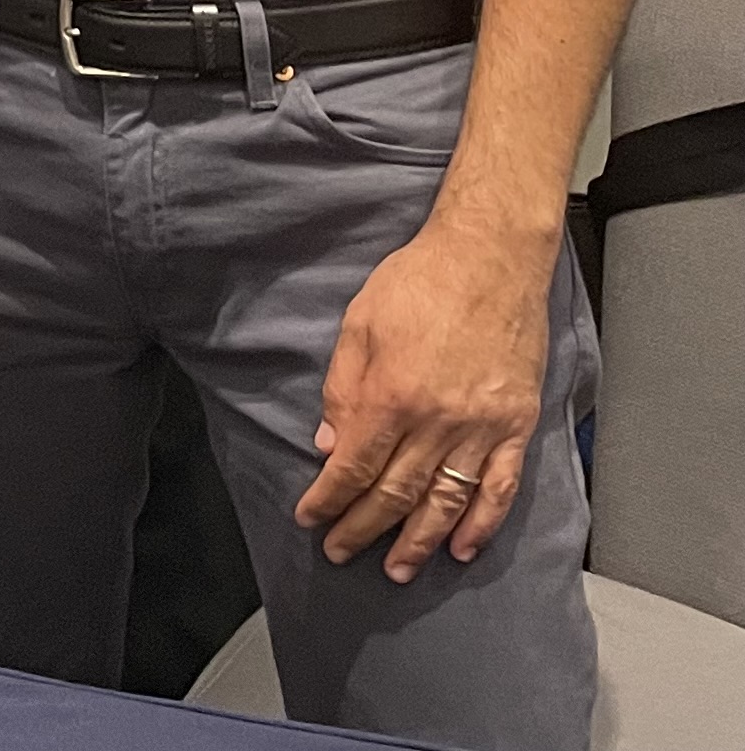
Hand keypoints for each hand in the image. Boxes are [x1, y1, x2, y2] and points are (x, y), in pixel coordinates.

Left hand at [295, 212, 555, 579]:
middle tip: (342, 553)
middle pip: (396, 492)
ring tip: (398, 569)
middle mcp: (437, 421)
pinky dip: (482, 522)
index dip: (331, 499)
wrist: (489, 260)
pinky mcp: (516, 425)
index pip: (355, 467)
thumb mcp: (358, 325)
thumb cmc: (417, 283)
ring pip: (447, 500)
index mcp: (391, 395)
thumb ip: (343, 389)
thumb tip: (332, 447)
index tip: (311, 519)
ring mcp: (482, 427)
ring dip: (419, 541)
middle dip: (364, 528)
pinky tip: (462, 546)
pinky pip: (501, 486)